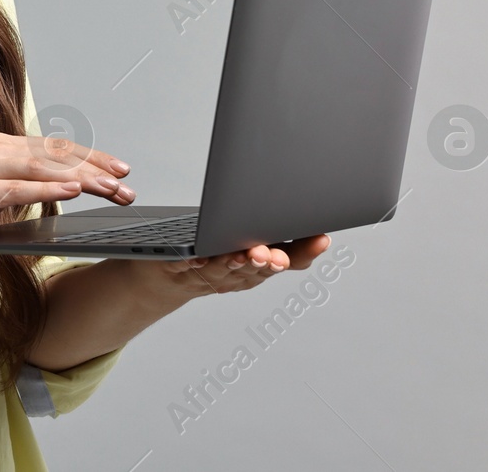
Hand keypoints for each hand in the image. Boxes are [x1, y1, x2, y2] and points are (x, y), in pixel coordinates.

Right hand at [0, 133, 133, 244]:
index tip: (122, 169)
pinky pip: (17, 189)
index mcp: (2, 146)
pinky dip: (47, 190)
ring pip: (43, 168)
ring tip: (110, 189)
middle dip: (97, 170)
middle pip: (57, 156)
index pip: (57, 149)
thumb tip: (61, 190)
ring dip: (81, 179)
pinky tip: (71, 192)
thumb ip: (22, 185)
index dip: (92, 158)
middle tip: (127, 186)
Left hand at [132, 234, 333, 301]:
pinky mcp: (179, 269)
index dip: (306, 251)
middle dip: (267, 261)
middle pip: (257, 269)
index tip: (320, 238)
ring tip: (242, 254)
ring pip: (224, 270)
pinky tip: (198, 257)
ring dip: (234, 262)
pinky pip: (188, 268)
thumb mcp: (254, 245)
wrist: (167, 280)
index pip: (290, 261)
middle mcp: (238, 275)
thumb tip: (307, 206)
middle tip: (272, 254)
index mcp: (260, 267)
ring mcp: (209, 275)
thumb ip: (279, 233)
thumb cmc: (216, 255)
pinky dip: (193, 263)